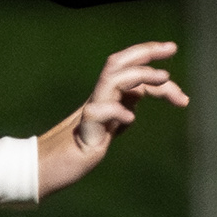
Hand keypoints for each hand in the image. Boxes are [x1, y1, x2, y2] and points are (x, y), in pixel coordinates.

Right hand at [34, 41, 187, 198]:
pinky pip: (97, 113)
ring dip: (140, 75)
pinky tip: (129, 119)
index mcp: (105, 97)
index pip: (126, 68)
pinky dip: (116, 111)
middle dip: (145, 52)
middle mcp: (98, 99)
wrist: (44, 169)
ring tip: (165, 78)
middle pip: (117, 63)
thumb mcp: (108, 126)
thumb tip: (137, 100)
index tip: (172, 48)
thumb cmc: (77, 149)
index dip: (148, 55)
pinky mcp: (84, 132)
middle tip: (171, 47)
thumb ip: (121, 110)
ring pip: (111, 81)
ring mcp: (90, 114)